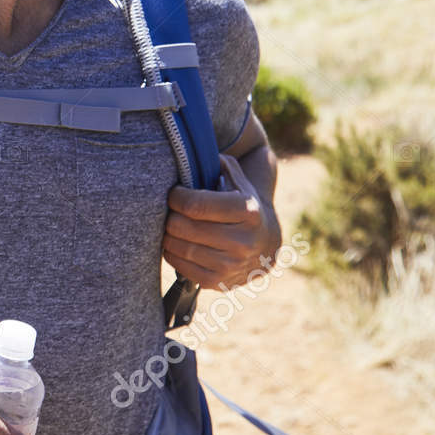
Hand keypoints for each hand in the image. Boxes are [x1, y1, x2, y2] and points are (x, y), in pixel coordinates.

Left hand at [164, 151, 282, 289]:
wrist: (266, 246)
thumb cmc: (243, 206)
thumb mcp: (240, 183)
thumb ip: (221, 166)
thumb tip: (200, 152)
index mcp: (248, 211)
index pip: (195, 205)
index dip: (176, 197)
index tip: (174, 194)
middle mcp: (243, 241)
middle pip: (183, 227)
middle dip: (170, 216)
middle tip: (169, 211)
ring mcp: (232, 265)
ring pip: (179, 247)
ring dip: (168, 235)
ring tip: (171, 225)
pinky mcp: (219, 282)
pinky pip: (180, 267)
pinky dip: (172, 253)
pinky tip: (177, 243)